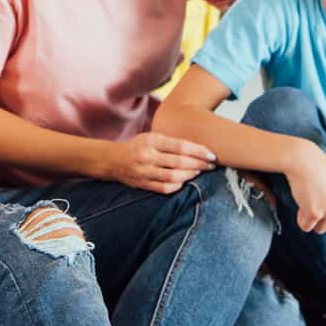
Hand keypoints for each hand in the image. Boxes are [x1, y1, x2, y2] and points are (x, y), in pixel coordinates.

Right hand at [102, 133, 216, 193]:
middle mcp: (147, 156)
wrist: (113, 160)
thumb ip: (172, 143)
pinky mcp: (143, 184)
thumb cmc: (138, 146)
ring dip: (190, 175)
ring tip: (199, 171)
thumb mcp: (152, 137)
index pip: (180, 146)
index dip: (199, 151)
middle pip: (179, 162)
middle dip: (199, 164)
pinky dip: (177, 186)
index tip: (212, 155)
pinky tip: (184, 181)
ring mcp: (144, 172)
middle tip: (211, 164)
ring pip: (173, 177)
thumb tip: (199, 149)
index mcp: (151, 141)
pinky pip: (164, 188)